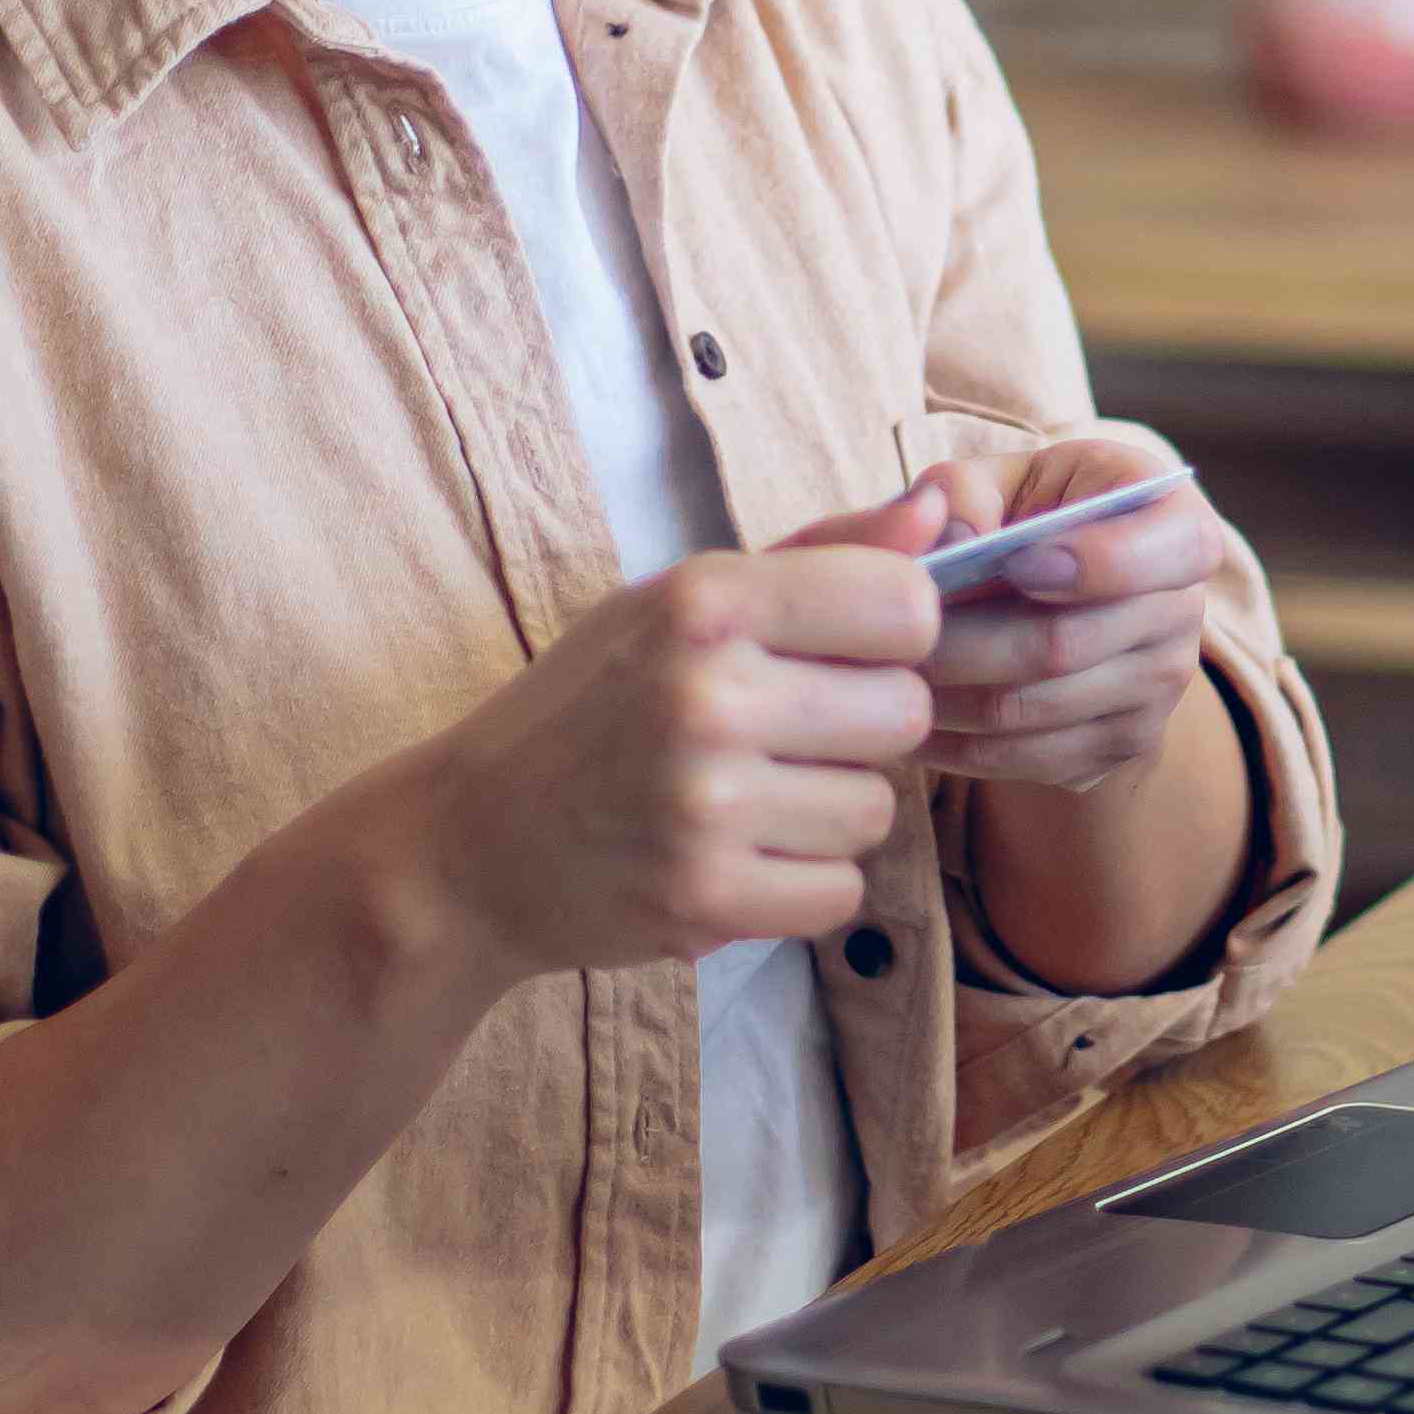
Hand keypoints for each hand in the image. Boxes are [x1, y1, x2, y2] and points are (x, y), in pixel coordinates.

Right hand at [390, 504, 937, 981]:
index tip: (845, 654)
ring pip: (877, 810)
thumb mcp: (683, 602)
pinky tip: (737, 858)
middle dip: (861, 730)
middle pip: (905, 712)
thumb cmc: (592, 706)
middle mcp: (708, 695)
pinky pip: (839, 891)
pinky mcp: (706, 899)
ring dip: (827, 813)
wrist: (470, 843)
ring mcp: (707, 805)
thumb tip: (943, 513)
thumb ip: (822, 557)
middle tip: (785, 737)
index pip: (907, 605)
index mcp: (706, 602)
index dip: (893, 636)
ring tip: (747, 800)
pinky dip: (800, 884)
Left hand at [908, 425, 1238, 795]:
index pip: (1174, 549)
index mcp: (1176, 524)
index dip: (1097, 561)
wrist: (1068, 587)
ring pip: (1031, 712)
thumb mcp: (1003, 477)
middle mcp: (1183, 612)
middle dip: (963, 641)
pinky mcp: (1122, 748)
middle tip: (890, 631)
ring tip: (881, 672)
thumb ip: (966, 490)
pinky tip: (905, 714)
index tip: (1014, 559)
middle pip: (1066, 644)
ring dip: (943, 698)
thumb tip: (947, 535)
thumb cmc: (1028, 514)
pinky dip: (953, 744)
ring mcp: (1159, 691)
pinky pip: (1025, 760)